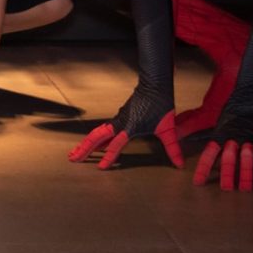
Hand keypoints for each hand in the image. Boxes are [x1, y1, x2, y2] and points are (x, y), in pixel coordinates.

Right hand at [68, 83, 183, 169]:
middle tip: (73, 159)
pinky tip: (95, 144)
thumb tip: (180, 166)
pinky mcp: (120, 116)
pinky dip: (95, 138)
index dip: (109, 157)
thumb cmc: (161, 105)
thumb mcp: (168, 129)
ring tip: (76, 153)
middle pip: (96, 137)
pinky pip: (103, 129)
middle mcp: (120, 123)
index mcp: (129, 128)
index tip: (101, 168)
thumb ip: (173, 148)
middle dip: (84, 148)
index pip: (115, 145)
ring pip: (97, 132)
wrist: (154, 84)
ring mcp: (118, 119)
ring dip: (86, 143)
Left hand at [193, 109, 252, 190]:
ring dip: (246, 175)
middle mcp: (234, 139)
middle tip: (226, 189)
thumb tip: (188, 140)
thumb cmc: (232, 110)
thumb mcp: (217, 122)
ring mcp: (251, 141)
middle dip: (227, 175)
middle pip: (229, 159)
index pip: (209, 154)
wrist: (252, 98)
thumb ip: (209, 136)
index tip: (198, 183)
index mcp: (220, 135)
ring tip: (245, 189)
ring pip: (248, 160)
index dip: (203, 169)